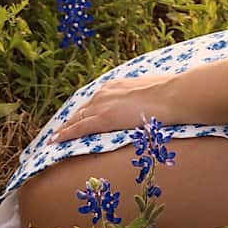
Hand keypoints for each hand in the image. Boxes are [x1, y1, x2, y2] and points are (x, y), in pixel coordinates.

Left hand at [51, 74, 178, 144]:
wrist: (174, 95)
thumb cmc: (170, 95)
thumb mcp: (149, 94)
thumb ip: (141, 100)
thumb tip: (146, 108)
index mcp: (115, 85)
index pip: (93, 101)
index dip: (83, 112)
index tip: (77, 119)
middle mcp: (104, 92)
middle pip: (81, 110)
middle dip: (70, 122)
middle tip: (59, 133)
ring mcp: (103, 105)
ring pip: (76, 119)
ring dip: (64, 130)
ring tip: (53, 140)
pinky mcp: (103, 118)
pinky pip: (78, 128)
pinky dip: (65, 135)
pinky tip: (55, 142)